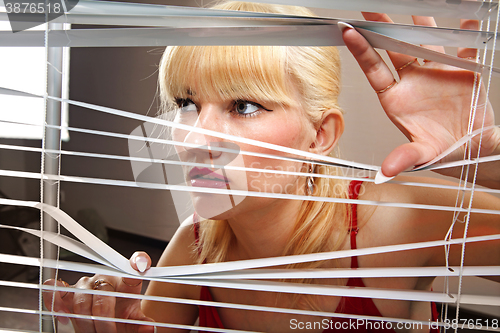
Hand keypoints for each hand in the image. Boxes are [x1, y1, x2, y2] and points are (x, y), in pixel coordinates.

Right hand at [43, 252, 154, 332]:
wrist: (108, 318)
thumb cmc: (122, 313)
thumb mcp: (134, 318)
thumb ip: (141, 323)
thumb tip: (150, 328)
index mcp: (125, 280)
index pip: (134, 263)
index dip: (138, 261)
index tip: (140, 267)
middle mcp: (105, 278)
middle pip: (103, 296)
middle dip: (105, 320)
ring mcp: (85, 284)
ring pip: (81, 300)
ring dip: (86, 322)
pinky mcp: (68, 291)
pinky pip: (55, 289)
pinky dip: (56, 302)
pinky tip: (64, 317)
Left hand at [340, 13, 499, 183]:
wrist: (474, 150)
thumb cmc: (443, 152)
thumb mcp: (422, 155)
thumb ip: (404, 158)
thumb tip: (385, 171)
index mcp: (396, 98)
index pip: (374, 69)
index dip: (361, 50)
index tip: (348, 31)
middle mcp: (413, 81)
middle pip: (394, 48)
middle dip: (382, 26)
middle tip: (371, 7)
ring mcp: (437, 73)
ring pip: (425, 42)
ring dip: (419, 23)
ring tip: (412, 3)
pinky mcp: (463, 71)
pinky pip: (465, 48)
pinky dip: (466, 33)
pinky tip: (464, 18)